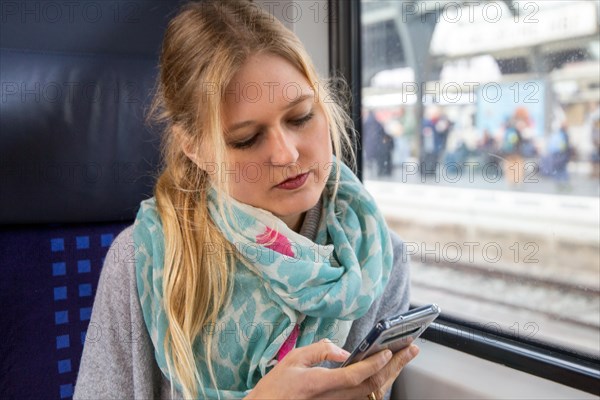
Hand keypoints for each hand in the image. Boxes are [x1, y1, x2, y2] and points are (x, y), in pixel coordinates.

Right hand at [244, 339, 419, 399]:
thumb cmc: (276, 387)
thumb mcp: (291, 360)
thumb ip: (318, 351)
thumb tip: (342, 350)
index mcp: (318, 384)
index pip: (353, 376)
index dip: (373, 364)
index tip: (388, 351)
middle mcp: (332, 399)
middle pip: (370, 387)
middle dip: (394, 366)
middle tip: (410, 349)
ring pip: (371, 394)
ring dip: (391, 374)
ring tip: (404, 357)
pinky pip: (365, 397)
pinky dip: (380, 383)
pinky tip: (388, 371)